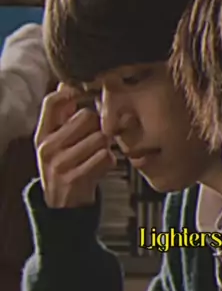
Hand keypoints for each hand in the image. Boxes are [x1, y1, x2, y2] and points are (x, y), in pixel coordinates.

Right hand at [34, 83, 115, 207]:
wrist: (63, 206)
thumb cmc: (65, 167)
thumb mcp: (56, 141)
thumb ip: (62, 116)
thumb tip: (67, 85)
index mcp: (42, 135)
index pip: (53, 102)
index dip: (72, 93)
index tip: (86, 95)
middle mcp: (48, 147)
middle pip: (86, 116)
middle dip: (99, 124)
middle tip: (99, 136)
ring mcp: (61, 163)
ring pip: (100, 137)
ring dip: (106, 145)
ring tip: (99, 153)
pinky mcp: (77, 177)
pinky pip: (106, 157)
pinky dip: (110, 161)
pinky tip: (102, 166)